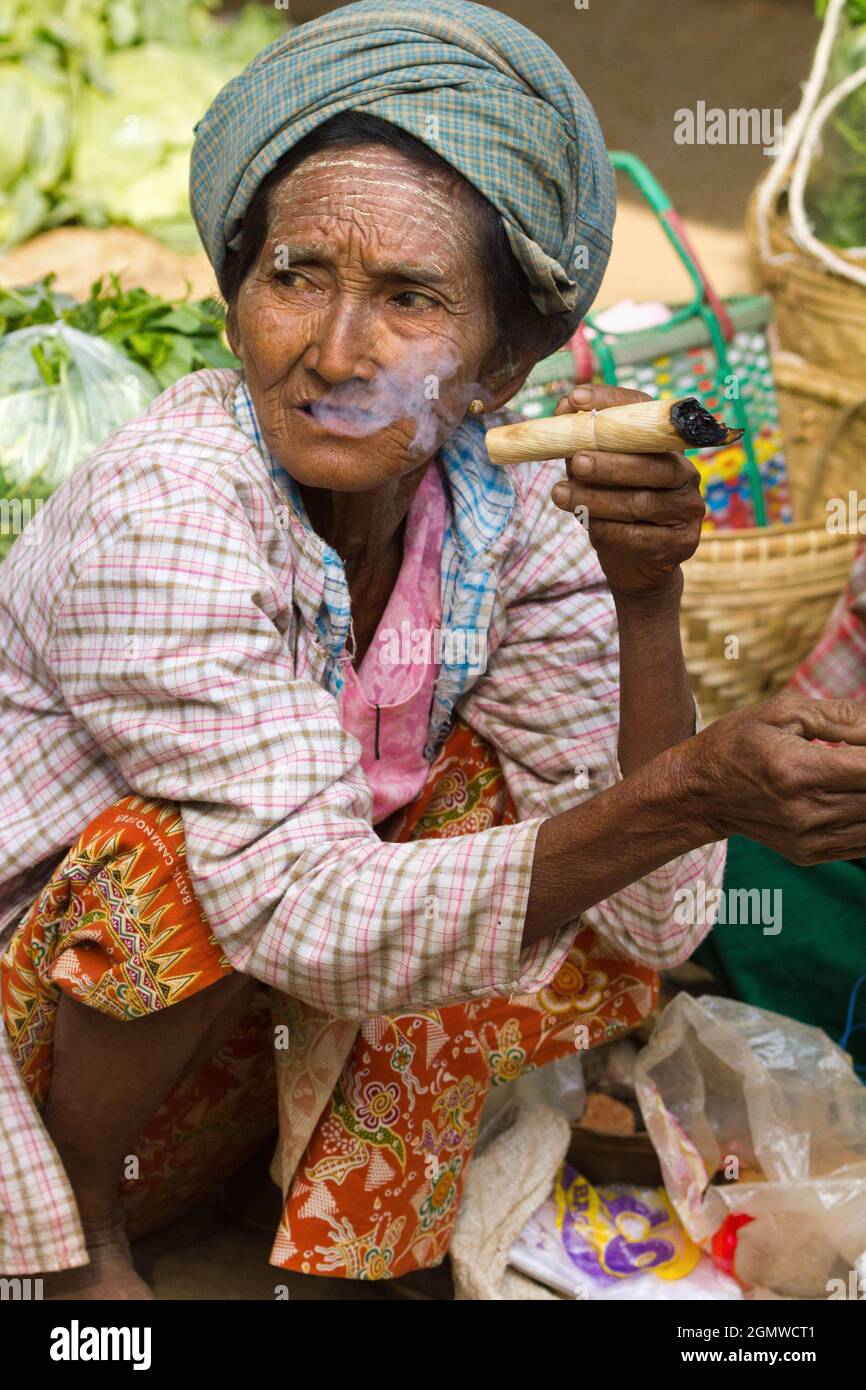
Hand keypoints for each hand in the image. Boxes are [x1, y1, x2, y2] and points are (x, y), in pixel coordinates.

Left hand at [549, 384, 703, 598]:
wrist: (634, 566)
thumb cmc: (613, 511)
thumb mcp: (594, 476)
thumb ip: (583, 445)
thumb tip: (564, 408)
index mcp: (666, 448)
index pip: (648, 414)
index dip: (614, 401)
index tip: (576, 399)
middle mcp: (685, 473)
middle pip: (652, 464)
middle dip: (609, 462)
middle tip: (575, 462)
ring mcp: (687, 508)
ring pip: (641, 502)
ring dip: (597, 499)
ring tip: (560, 495)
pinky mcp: (682, 542)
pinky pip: (640, 535)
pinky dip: (607, 529)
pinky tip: (585, 524)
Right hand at [683, 690, 865, 863]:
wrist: (699, 792)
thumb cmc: (738, 742)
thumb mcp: (781, 711)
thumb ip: (841, 716)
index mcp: (796, 769)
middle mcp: (804, 811)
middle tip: (865, 760)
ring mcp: (808, 838)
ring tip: (859, 777)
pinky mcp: (810, 853)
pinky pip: (864, 843)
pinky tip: (858, 797)